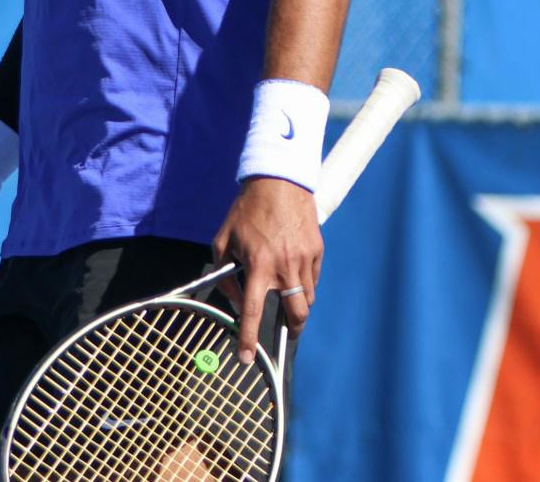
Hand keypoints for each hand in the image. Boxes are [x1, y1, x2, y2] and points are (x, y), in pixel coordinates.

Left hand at [211, 175, 321, 364]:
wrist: (279, 181)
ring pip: (307, 299)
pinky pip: (313, 279)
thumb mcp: (223, 239)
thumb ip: (224, 270)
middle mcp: (284, 267)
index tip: (246, 358)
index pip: (252, 310)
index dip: (248, 337)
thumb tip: (233, 296)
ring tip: (288, 301)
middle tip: (285, 335)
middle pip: (296, 315)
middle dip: (291, 331)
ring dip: (298, 307)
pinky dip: (304, 285)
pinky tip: (294, 276)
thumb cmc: (247, 210)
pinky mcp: (317, 251)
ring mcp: (304, 260)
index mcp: (258, 265)